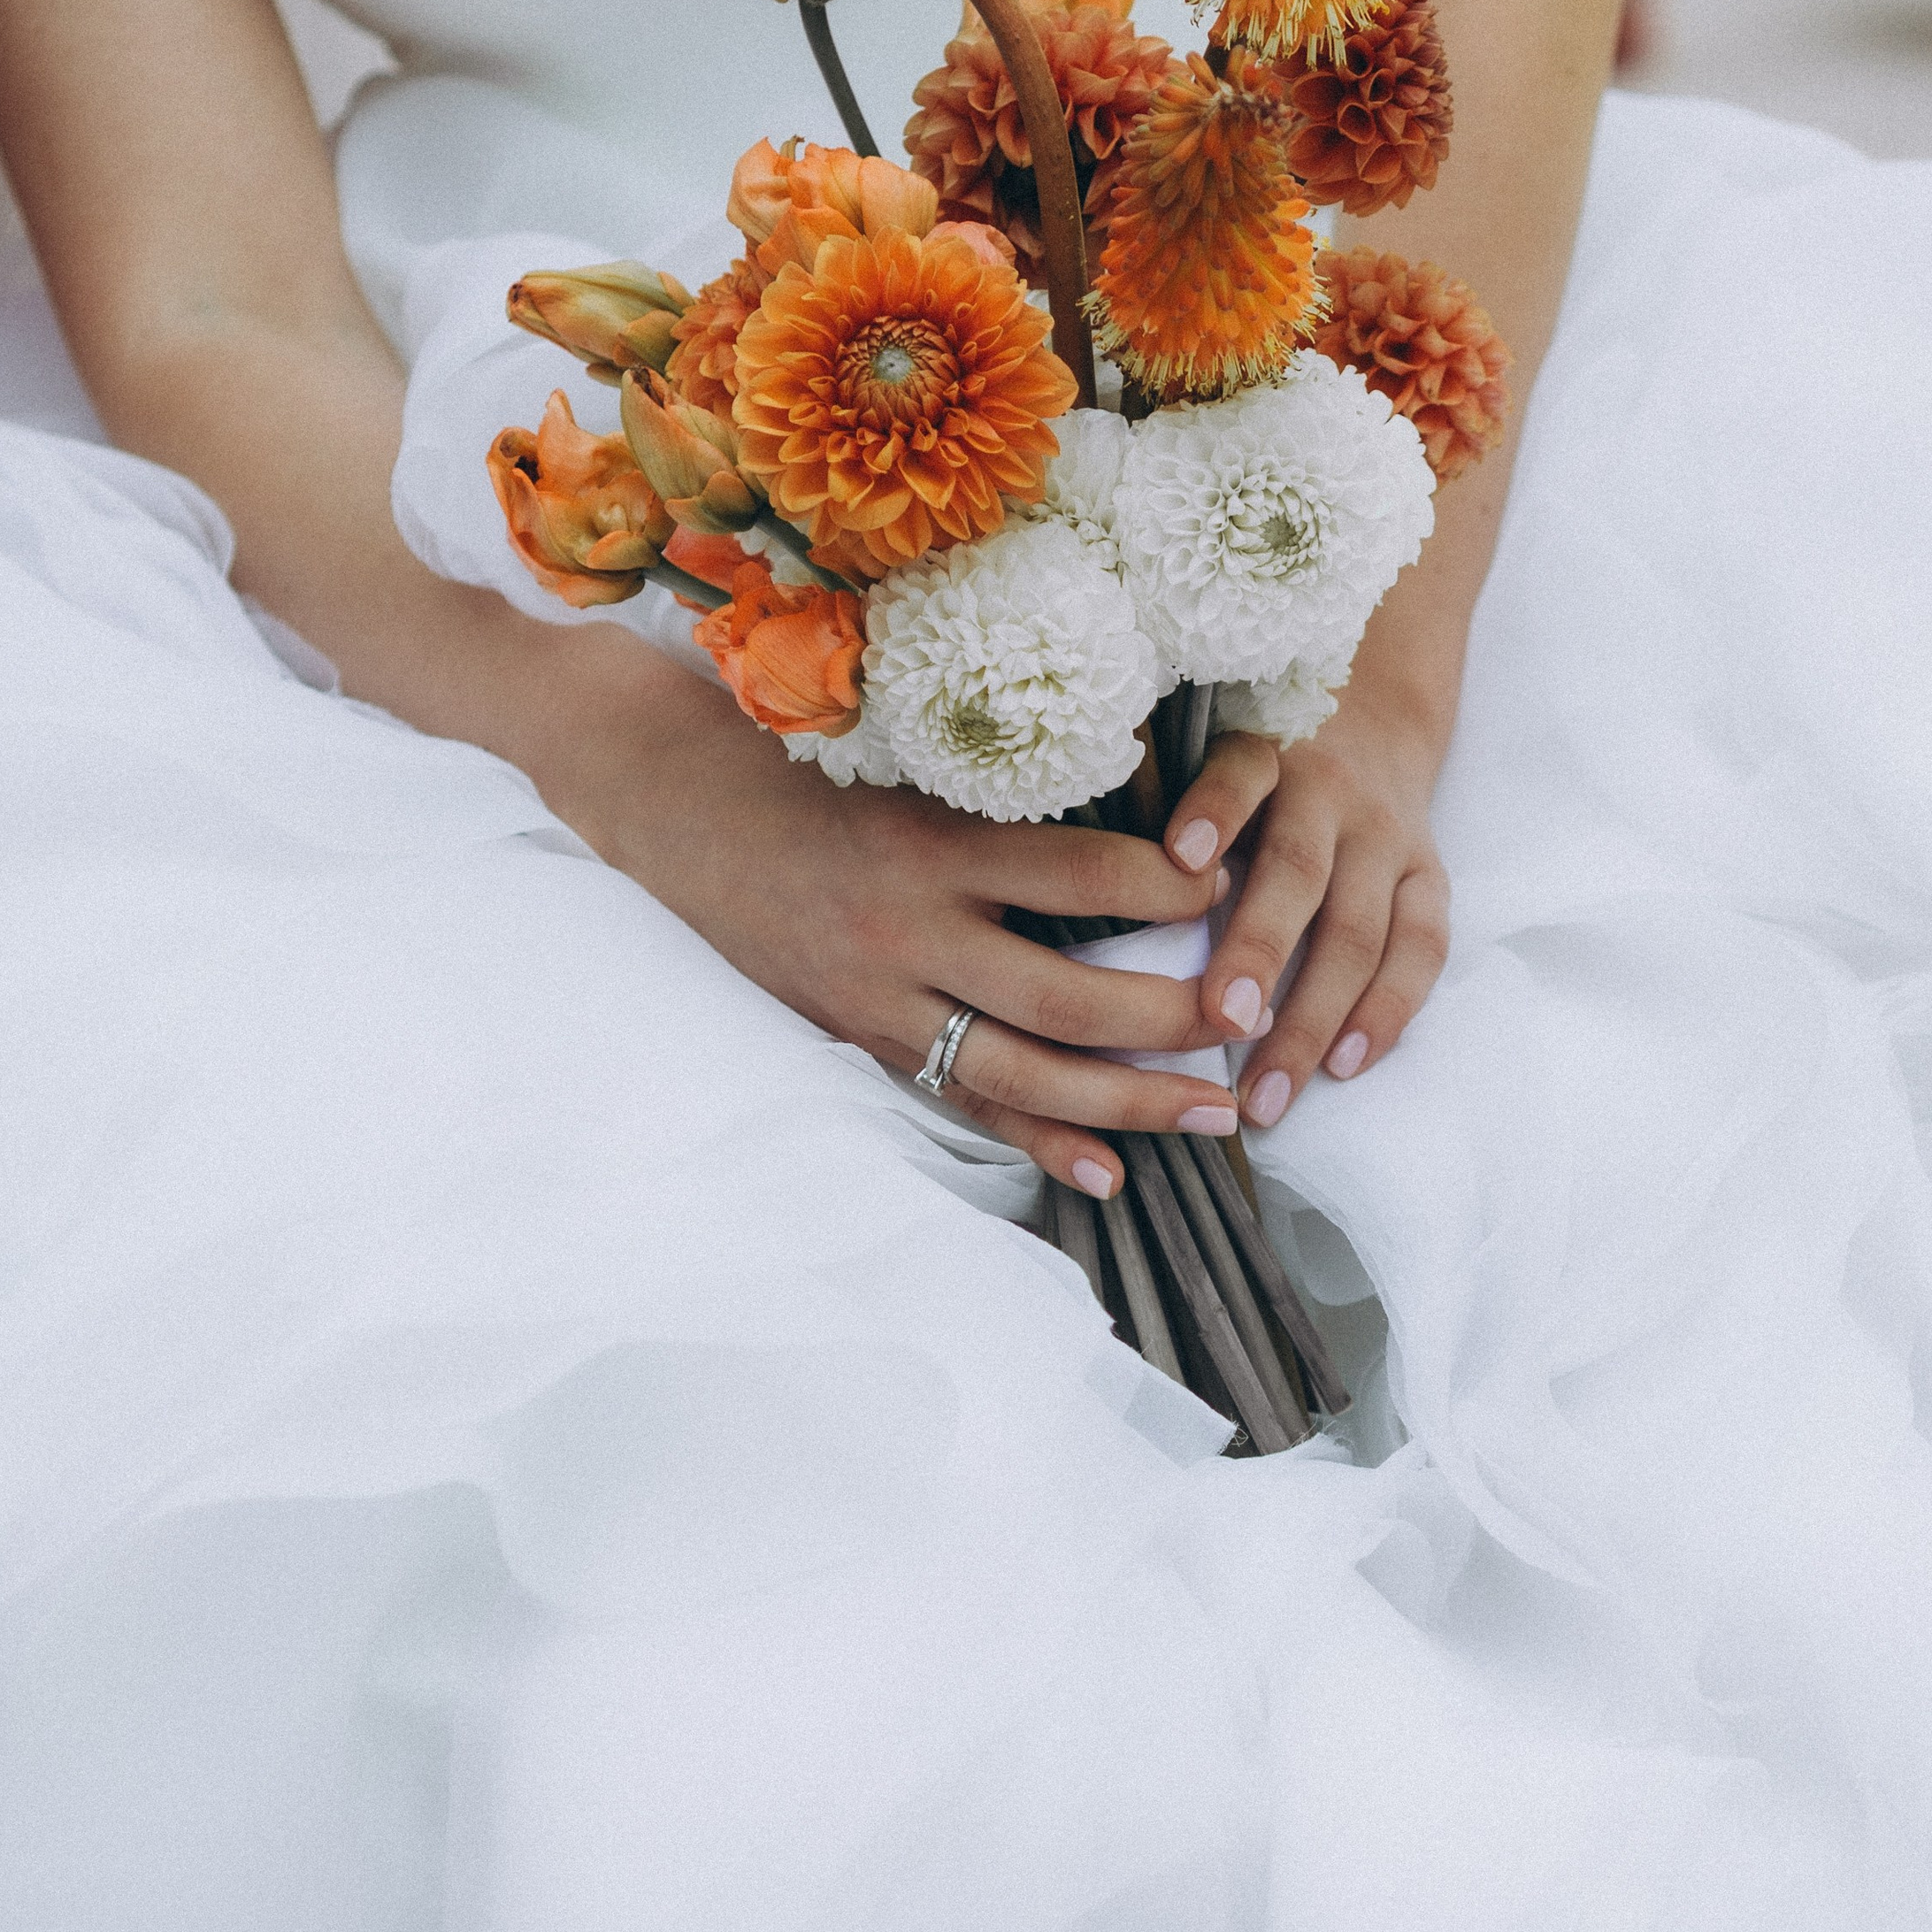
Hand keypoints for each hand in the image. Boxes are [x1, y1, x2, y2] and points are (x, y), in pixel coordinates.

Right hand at [577, 665, 1241, 1197]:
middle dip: (1171, 1017)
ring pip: (1025, 1071)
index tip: (1236, 881)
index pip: (1084, 871)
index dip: (1173, 881)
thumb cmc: (811, 760)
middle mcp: (909, 929)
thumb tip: (1155, 781)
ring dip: (1129, 1103)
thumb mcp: (913, 755)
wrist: (675, 801)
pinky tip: (1109, 1176)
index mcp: (935, 841)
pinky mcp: (862, 1036)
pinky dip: (1038, 1144)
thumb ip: (1015, 783)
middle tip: (1255, 1021)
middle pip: (1067, 994)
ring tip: (1216, 1114)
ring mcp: (881, 996)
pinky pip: (963, 1101)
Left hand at [1162, 677, 1451, 1130]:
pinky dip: (1386, 1010)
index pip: (1239, 775)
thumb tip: (1054, 872)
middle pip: (1298, 873)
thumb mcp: (1200, 752)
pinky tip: (1344, 1066)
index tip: (1177, 858)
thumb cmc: (1251, 766)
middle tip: (1221, 1022)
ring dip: (1315, 1013)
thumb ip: (1148, 800)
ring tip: (1270, 1090)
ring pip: (1359, 929)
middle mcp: (1329, 792)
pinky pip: (1421, 947)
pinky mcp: (1428, 875)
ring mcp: (1386, 837)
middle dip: (1261, 950)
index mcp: (1261, 753)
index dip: (1213, 811)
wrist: (1372, 718)